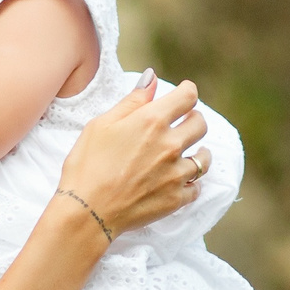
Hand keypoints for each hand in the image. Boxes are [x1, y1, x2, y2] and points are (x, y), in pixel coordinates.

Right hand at [56, 74, 208, 237]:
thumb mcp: (101, 125)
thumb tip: (151, 78)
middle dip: (193, 120)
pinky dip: (190, 183)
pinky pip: (196, 187)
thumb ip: (132, 101)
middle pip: (200, 124)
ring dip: (198, 152)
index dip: (188, 91)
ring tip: (190, 153)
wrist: (86, 212)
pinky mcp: (175, 199)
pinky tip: (180, 181)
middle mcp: (170, 145)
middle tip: (184, 123)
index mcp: (152, 121)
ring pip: (204, 158)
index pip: (188, 97)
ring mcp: (175, 174)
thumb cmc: (87, 165)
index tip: (184, 94)